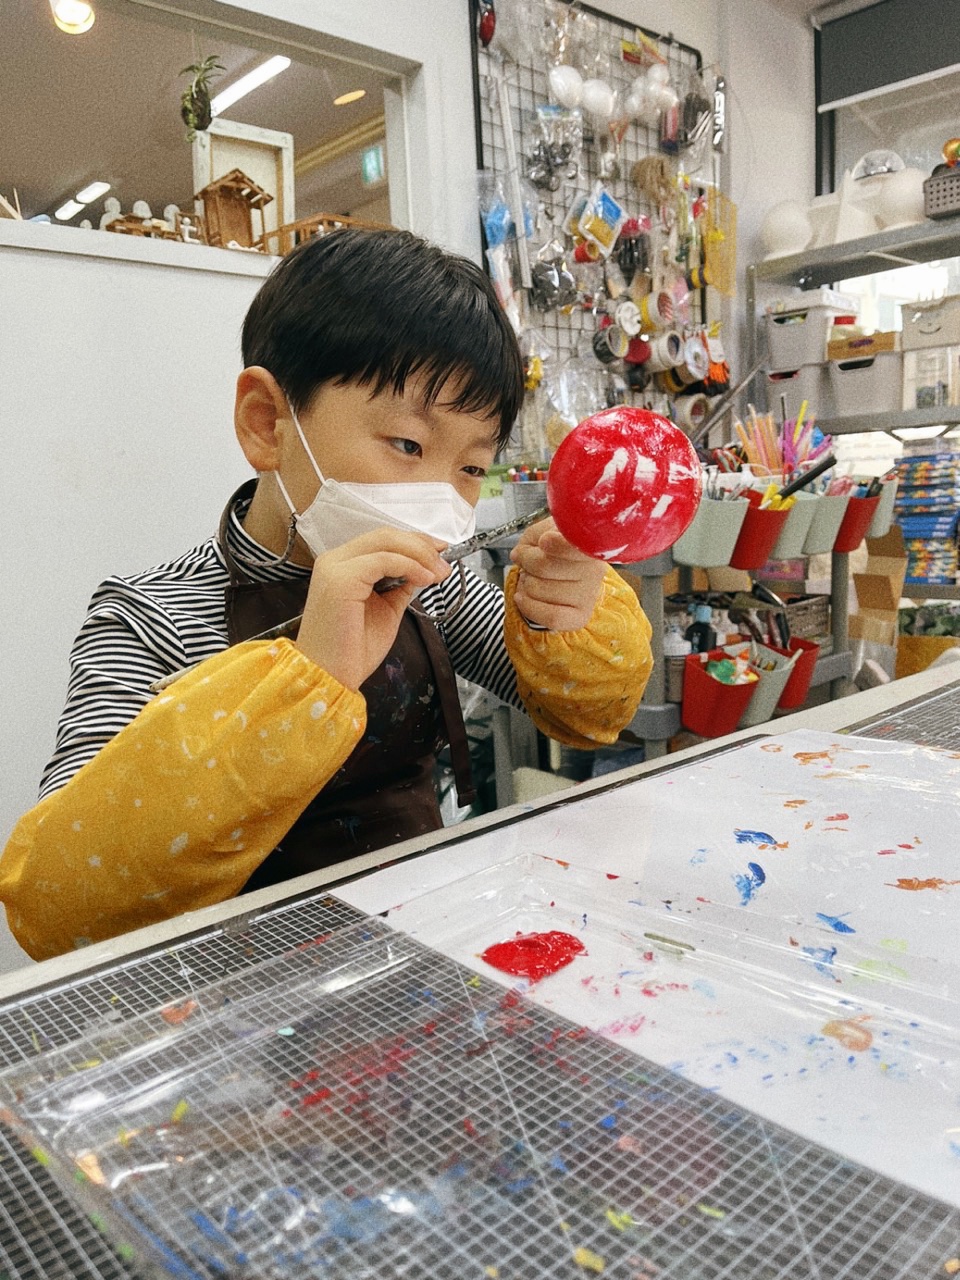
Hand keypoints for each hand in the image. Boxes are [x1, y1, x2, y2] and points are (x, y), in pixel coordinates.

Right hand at [295, 529, 449, 689]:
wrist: (331, 677)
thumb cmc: (352, 650)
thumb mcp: (386, 610)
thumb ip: (401, 586)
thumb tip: (424, 570)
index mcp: (342, 566)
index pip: (382, 540)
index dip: (415, 542)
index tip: (441, 552)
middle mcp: (334, 561)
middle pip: (385, 535)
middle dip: (421, 545)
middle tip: (444, 562)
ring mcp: (335, 567)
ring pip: (386, 541)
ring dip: (420, 554)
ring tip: (439, 573)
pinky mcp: (340, 579)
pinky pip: (384, 560)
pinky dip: (409, 565)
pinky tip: (424, 579)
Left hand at [509, 517, 605, 631]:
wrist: (568, 571)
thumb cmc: (556, 550)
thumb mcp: (545, 531)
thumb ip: (533, 536)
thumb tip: (520, 554)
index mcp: (588, 545)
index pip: (571, 546)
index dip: (553, 544)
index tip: (543, 542)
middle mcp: (594, 571)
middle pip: (543, 566)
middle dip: (526, 563)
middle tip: (528, 561)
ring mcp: (588, 597)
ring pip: (539, 590)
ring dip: (525, 583)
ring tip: (532, 578)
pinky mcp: (579, 617)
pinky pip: (550, 617)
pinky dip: (528, 607)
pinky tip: (523, 597)